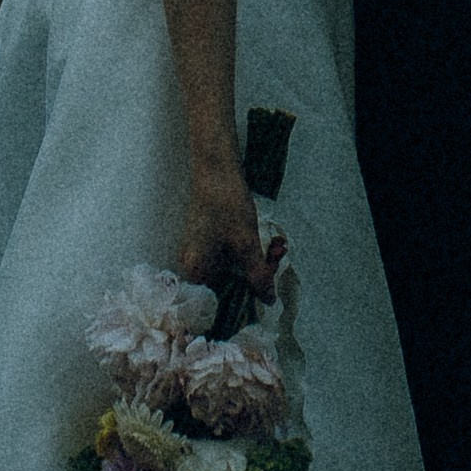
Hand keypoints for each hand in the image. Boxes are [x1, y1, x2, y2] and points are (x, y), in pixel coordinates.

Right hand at [179, 158, 282, 307]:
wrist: (216, 168)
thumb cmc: (226, 204)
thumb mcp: (247, 244)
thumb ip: (258, 276)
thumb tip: (267, 300)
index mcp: (195, 271)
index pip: (219, 302)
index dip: (243, 302)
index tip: (265, 298)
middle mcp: (193, 264)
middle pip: (228, 285)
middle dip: (257, 275)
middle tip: (277, 259)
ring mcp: (199, 251)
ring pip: (233, 269)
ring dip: (257, 262)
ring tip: (277, 247)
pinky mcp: (208, 239)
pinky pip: (231, 256)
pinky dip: (249, 251)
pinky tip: (268, 242)